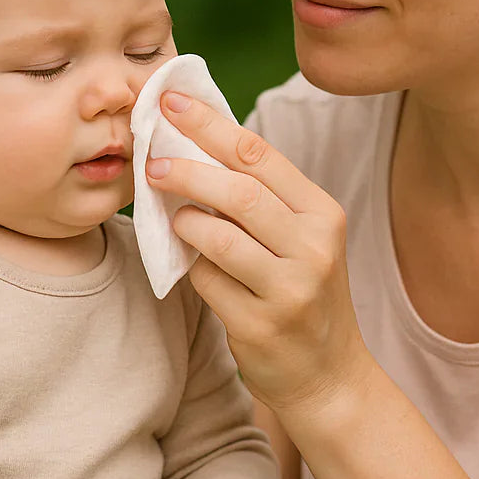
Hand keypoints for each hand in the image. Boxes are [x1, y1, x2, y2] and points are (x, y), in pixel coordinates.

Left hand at [144, 91, 374, 417]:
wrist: (327, 375)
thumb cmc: (300, 290)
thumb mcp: (299, 238)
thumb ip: (260, 196)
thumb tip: (193, 142)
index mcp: (322, 212)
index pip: (260, 154)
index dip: (210, 125)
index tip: (170, 102)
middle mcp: (314, 247)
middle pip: (239, 192)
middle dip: (186, 170)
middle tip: (150, 163)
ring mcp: (290, 289)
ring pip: (218, 237)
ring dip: (184, 222)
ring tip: (175, 219)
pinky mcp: (262, 324)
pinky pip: (207, 281)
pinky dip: (191, 267)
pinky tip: (193, 265)